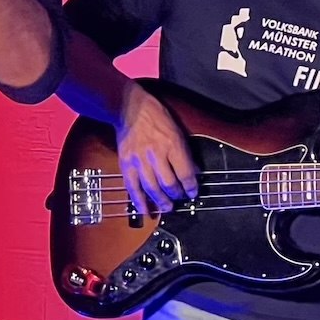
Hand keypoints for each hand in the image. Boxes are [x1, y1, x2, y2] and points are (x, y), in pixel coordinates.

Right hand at [117, 85, 197, 213]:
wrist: (129, 109)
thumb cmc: (155, 116)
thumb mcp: (177, 130)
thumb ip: (185, 152)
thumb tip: (194, 171)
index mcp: (172, 145)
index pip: (185, 173)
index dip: (191, 187)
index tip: (193, 193)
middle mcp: (157, 154)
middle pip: (169, 184)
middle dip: (177, 195)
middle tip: (180, 200)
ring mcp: (140, 161)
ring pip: (152, 189)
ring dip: (161, 202)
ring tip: (167, 208)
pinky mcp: (126, 164)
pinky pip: (133, 188)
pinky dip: (139, 202)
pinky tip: (146, 211)